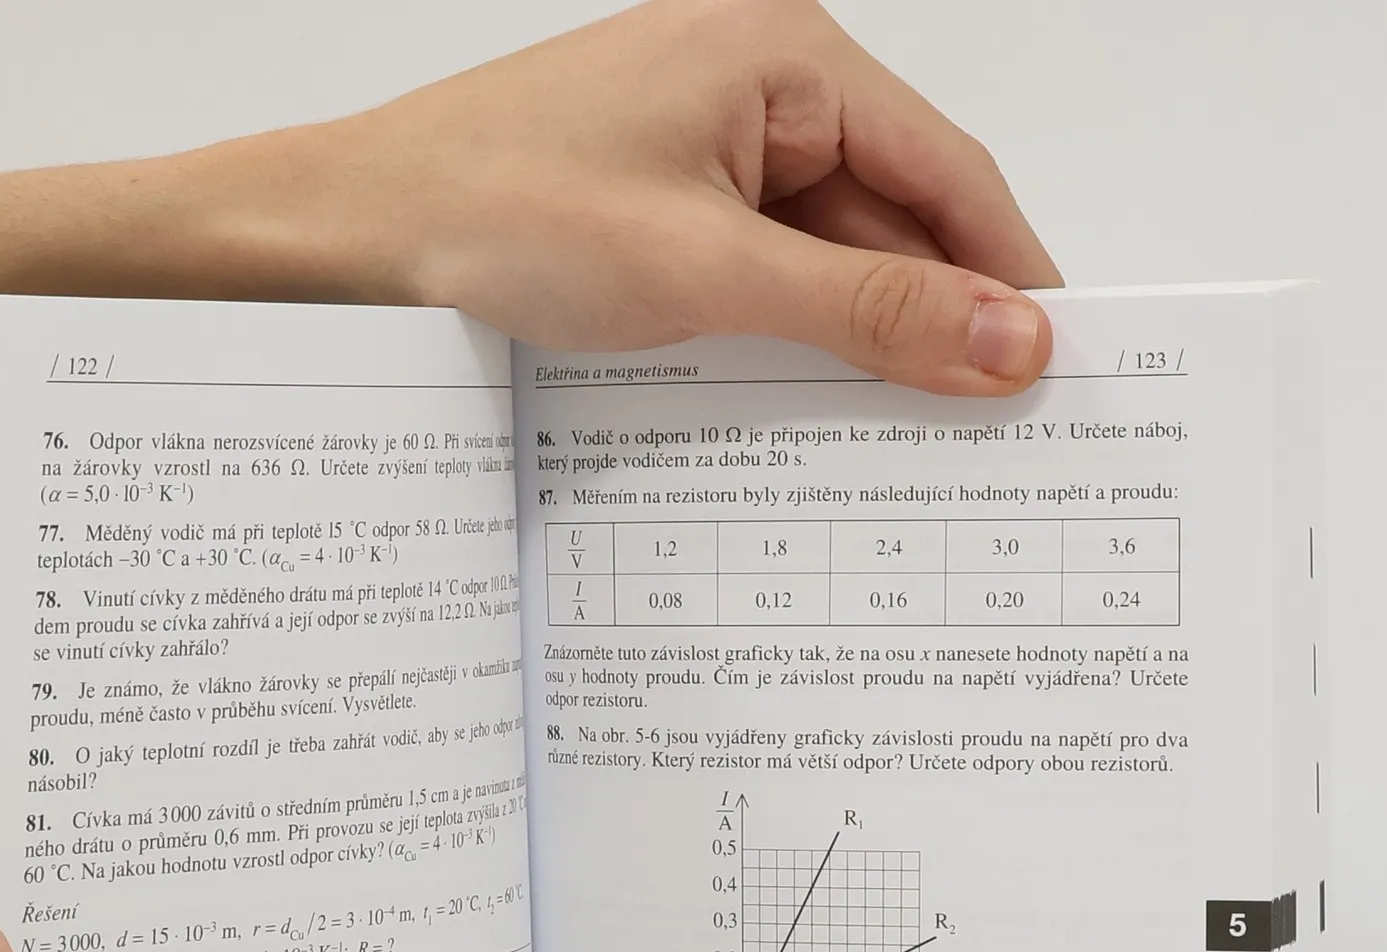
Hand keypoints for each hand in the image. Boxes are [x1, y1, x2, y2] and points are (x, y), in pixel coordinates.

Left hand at [0, 0, 1058, 543]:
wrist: (327, 245)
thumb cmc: (489, 213)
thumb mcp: (706, 274)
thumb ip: (867, 315)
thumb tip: (1011, 344)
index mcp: (784, 59)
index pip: (949, 176)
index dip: (1009, 278)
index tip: (1059, 378)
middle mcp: (750, 95)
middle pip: (891, 223)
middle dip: (933, 328)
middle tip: (987, 447)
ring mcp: (695, 159)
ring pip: (821, 266)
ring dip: (855, 352)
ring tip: (901, 455)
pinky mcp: (648, 219)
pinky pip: (751, 287)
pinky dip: (782, 352)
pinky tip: (798, 422)